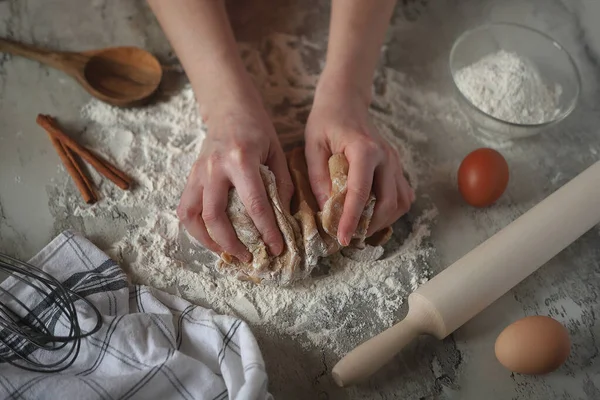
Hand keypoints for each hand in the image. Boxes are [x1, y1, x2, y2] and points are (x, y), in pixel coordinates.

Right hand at [177, 93, 292, 261]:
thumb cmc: (257, 129)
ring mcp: (198, 172)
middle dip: (232, 244)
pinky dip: (196, 228)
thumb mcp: (276, 152)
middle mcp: (214, 168)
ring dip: (208, 240)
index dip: (266, 231)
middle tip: (249, 257)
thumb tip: (284, 219)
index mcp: (241, 159)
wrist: (229, 107)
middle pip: (216, 217)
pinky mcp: (190, 176)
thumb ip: (281, 185)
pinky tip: (211, 237)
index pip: (254, 205)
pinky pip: (185, 208)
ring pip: (192, 216)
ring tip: (227, 252)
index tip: (276, 248)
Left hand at [305, 78, 413, 245]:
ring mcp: (395, 162)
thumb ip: (319, 177)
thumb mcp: (313, 145)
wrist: (346, 101)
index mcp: (364, 150)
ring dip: (383, 221)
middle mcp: (386, 157)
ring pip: (400, 202)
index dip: (352, 218)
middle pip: (387, 202)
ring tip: (361, 229)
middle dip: (369, 225)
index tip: (341, 238)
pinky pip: (403, 195)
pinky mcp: (396, 167)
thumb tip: (327, 209)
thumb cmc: (326, 121)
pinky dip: (391, 211)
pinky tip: (373, 215)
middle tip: (348, 237)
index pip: (360, 192)